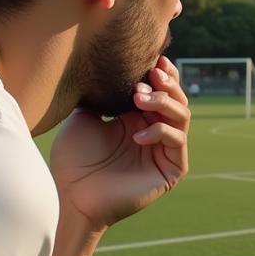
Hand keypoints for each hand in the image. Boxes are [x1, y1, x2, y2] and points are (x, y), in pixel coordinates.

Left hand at [49, 56, 189, 230]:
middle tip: (151, 75)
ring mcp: (165, 150)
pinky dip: (161, 132)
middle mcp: (156, 131)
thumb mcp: (85, 116)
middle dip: (167, 84)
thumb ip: (104, 94)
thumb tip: (115, 69)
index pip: (163, 90)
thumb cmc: (73, 160)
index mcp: (139, 118)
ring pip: (182, 116)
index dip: (165, 73)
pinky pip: (178, 142)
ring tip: (140, 98)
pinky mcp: (172, 169)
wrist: (71, 196)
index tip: (155, 59)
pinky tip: (137, 135)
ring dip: (165, 103)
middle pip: (177, 99)